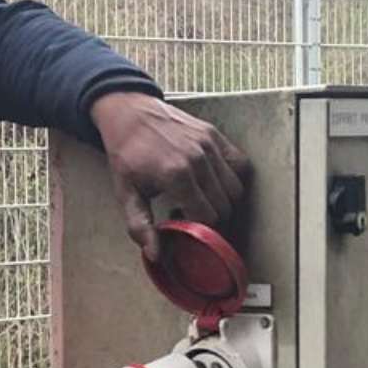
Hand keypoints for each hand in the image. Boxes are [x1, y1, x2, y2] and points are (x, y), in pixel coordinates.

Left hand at [89, 91, 252, 258]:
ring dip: (222, 200)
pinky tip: (212, 180)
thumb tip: (155, 254)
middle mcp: (198, 159)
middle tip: (187, 210)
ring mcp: (209, 145)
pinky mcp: (215, 135)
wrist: (129, 114)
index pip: (207, 218)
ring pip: (236, 189)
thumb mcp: (126, 193)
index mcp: (176, 176)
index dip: (196, 227)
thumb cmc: (127, 154)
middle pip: (225, 207)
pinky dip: (232, 178)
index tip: (180, 220)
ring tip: (198, 195)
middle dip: (209, 217)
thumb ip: (140, 226)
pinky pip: (240, 165)